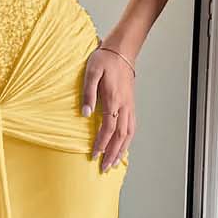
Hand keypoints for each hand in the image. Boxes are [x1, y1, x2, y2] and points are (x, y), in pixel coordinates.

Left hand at [81, 45, 135, 170]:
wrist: (121, 50)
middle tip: (104, 167)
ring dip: (121, 150)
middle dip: (112, 153)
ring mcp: (130, 106)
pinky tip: (123, 147)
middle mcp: (124, 106)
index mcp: (114, 99)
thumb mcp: (91, 72)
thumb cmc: (104, 59)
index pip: (108, 128)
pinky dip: (128, 140)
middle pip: (120, 136)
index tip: (94, 154)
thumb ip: (88, 93)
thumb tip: (85, 113)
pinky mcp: (131, 104)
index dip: (102, 143)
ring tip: (114, 163)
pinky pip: (132, 127)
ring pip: (128, 134)